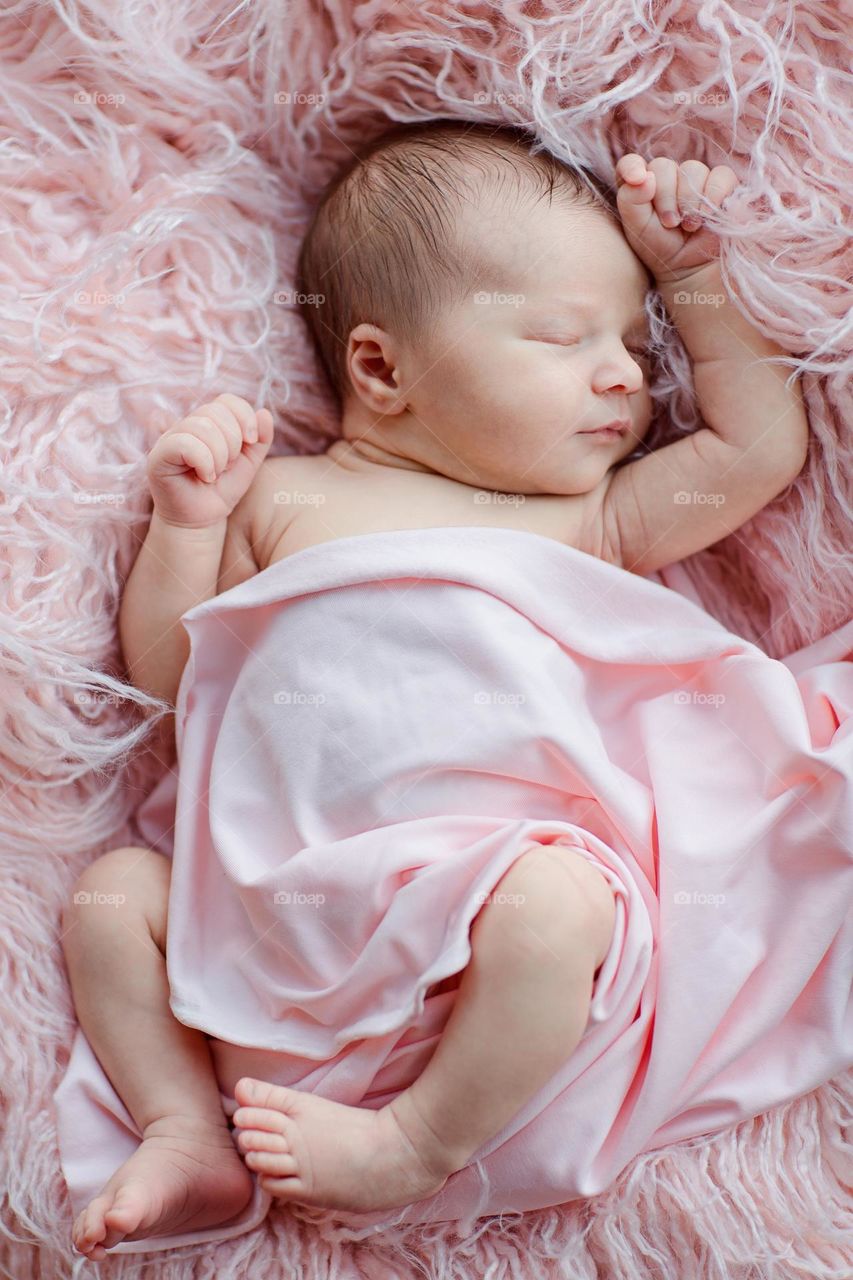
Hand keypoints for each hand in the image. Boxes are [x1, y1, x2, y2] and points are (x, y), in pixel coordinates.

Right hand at [147, 393, 273, 528]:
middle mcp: (186, 425)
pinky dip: (204, 462)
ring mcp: (170, 438)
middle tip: (227, 466)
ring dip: (219, 456)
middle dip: (232, 442)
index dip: (244, 416)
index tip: (252, 440)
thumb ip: (260, 439)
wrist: (202, 520)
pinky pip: (185, 443)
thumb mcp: (249, 464)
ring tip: (215, 474)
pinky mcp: (158, 455)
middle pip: (215, 411)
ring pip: (202, 427)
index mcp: (206, 422)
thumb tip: (264, 413)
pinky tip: (205, 477)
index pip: (226, 400)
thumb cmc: (222, 490)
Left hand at [615, 154, 737, 285]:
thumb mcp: (638, 229)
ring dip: (689, 200)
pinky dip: (714, 194)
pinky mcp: (724, 185)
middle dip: (665, 197)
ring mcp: (696, 179)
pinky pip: (721, 175)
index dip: (632, 167)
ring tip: (689, 226)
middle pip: (663, 167)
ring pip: (692, 169)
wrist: (693, 270)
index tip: (636, 179)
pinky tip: (708, 217)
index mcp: (643, 186)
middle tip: (670, 224)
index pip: (631, 164)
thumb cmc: (662, 249)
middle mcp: (669, 178)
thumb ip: (631, 200)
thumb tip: (645, 176)